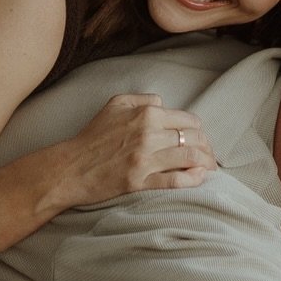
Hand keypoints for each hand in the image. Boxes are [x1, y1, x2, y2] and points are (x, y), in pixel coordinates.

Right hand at [52, 92, 214, 211]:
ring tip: (209, 168)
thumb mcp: (115, 104)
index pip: (187, 120)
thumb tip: (164, 104)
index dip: (198, 130)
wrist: (71, 167)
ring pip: (188, 158)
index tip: (200, 138)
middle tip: (209, 156)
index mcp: (145, 113)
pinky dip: (192, 179)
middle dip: (206, 147)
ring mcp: (145, 159)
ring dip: (205, 163)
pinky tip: (199, 178)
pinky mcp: (140, 181)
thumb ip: (142, 99)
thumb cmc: (93, 135)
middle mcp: (148, 134)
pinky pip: (175, 180)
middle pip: (193, 138)